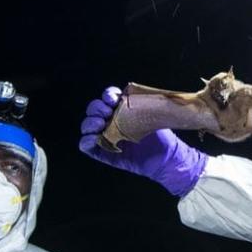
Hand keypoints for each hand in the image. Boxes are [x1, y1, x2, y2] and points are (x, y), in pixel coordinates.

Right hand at [79, 87, 208, 195]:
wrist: (165, 158)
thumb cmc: (161, 136)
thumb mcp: (154, 115)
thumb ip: (145, 104)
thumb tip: (137, 93)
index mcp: (122, 109)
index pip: (108, 97)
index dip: (108, 95)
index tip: (114, 99)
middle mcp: (111, 120)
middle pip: (94, 109)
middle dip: (97, 108)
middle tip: (107, 113)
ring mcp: (105, 136)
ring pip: (87, 126)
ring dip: (90, 122)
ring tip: (100, 124)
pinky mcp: (102, 152)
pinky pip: (86, 145)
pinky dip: (86, 140)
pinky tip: (94, 138)